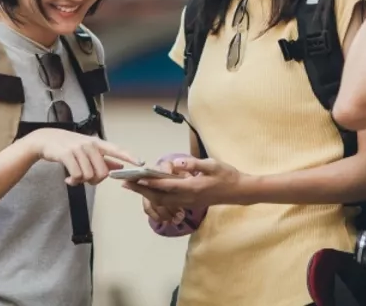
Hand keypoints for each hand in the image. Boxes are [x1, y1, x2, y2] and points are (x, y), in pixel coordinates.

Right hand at [26, 129, 141, 185]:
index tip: (142, 163)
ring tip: (74, 178)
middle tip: (85, 180)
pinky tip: (68, 180)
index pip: (117, 149)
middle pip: (102, 172)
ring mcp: (78, 149)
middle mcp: (90, 145)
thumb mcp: (87, 149)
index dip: (130, 156)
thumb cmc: (68, 146)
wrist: (46, 140)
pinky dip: (73, 182)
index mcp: (97, 143)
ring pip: (89, 175)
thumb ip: (103, 158)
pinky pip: (77, 175)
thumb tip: (120, 165)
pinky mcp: (67, 154)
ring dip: (82, 181)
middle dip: (95, 181)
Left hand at [123, 156, 249, 209]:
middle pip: (160, 196)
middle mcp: (188, 197)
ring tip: (133, 187)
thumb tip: (178, 162)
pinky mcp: (190, 203)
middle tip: (126, 184)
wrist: (239, 192)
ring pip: (163, 201)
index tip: (136, 178)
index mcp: (192, 186)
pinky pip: (170, 202)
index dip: (149, 182)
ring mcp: (189, 202)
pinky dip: (157, 198)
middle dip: (141, 190)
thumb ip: (194, 163)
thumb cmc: (227, 175)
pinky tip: (150, 192)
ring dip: (147, 195)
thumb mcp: (213, 164)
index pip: (166, 185)